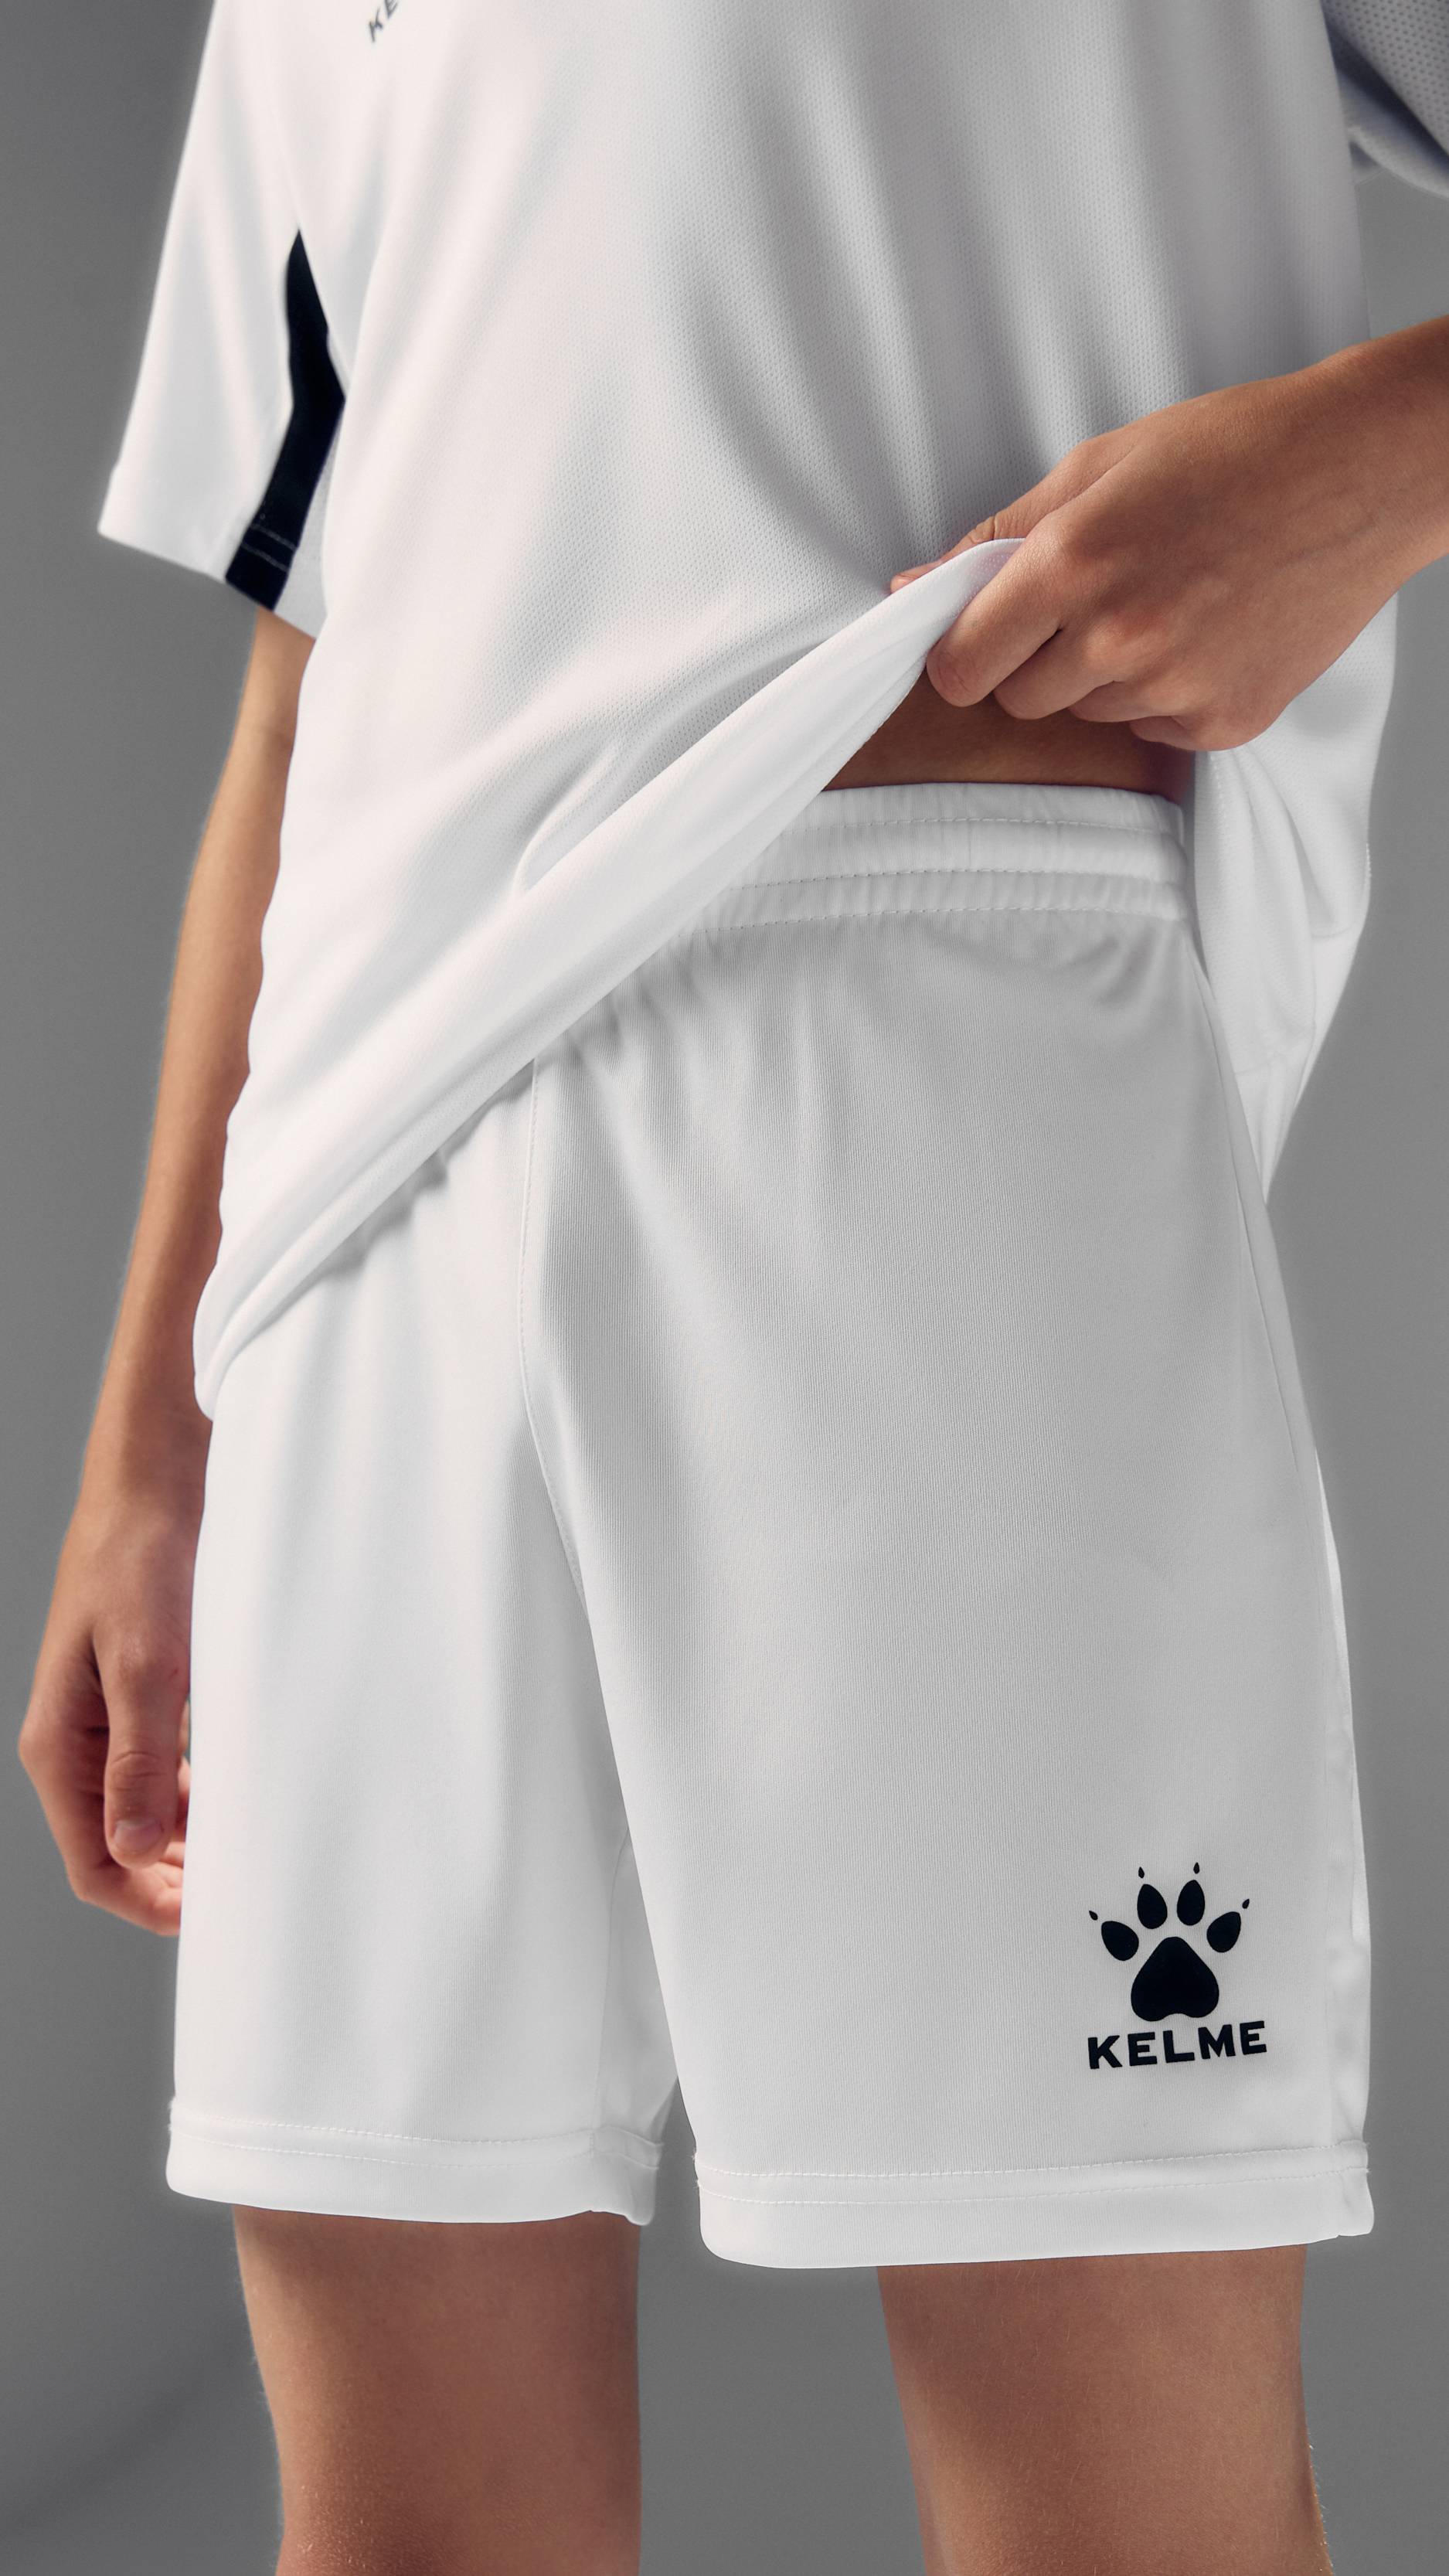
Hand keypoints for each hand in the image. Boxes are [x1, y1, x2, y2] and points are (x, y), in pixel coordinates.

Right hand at [18, 1473, 201, 1934]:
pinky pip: (160, 1771)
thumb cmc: (143, 1563)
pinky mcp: (137, 1696)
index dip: (147, 1903)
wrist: (154, 1487)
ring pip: (140, 1813)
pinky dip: (192, 1797)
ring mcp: (104, 1721)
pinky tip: (234, 1796)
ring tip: (243, 1854)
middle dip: (168, 1882)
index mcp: (61, 1747)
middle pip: (114, 1848)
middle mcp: (75, 1743)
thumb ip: (141, 1759)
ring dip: (183, 1842)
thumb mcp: (147, 1665)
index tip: (210, 1917)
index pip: (93, 1864)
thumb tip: (129, 1851)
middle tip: (239, 1894)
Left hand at [892, 328, 1448, 752]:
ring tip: (1167, 599)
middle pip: (1019, 701)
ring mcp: (1175, 687)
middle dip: (1033, 661)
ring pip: (1088, 713)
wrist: (1363, 470)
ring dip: (1105, 672)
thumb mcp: (1099, 466)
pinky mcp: (1223, 722)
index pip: (961, 668)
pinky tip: (1207, 629)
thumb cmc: (1234, 450)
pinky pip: (1153, 731)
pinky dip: (1166, 693)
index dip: (960, 655)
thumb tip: (915, 588)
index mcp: (1073, 564)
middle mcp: (1119, 636)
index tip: (977, 640)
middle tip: (1090, 601)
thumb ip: (999, 537)